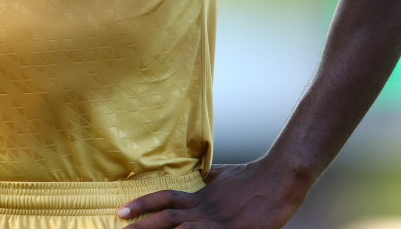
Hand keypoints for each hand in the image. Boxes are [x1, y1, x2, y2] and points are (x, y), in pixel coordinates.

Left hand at [118, 160, 311, 228]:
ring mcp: (218, 223)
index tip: (122, 211)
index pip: (165, 198)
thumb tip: (196, 176)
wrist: (279, 178)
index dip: (142, 204)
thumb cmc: (254, 177)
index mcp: (201, 195)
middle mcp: (205, 209)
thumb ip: (207, 180)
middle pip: (166, 217)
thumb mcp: (224, 176)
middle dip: (141, 226)